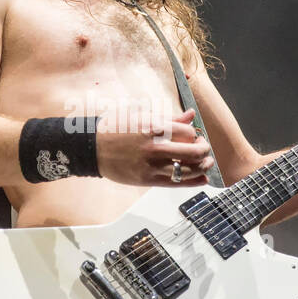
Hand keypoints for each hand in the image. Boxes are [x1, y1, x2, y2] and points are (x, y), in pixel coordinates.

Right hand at [96, 108, 215, 186]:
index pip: (188, 133)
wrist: (92, 148)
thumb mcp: (141, 115)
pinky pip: (177, 183)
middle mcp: (154, 147)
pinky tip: (202, 178)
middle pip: (194, 152)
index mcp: (153, 127)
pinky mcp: (147, 180)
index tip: (194, 136)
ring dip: (203, 166)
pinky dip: (194, 182)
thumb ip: (169, 118)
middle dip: (204, 150)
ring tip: (206, 163)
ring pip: (189, 170)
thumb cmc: (114, 129)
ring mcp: (151, 166)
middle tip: (204, 148)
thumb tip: (190, 115)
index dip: (195, 135)